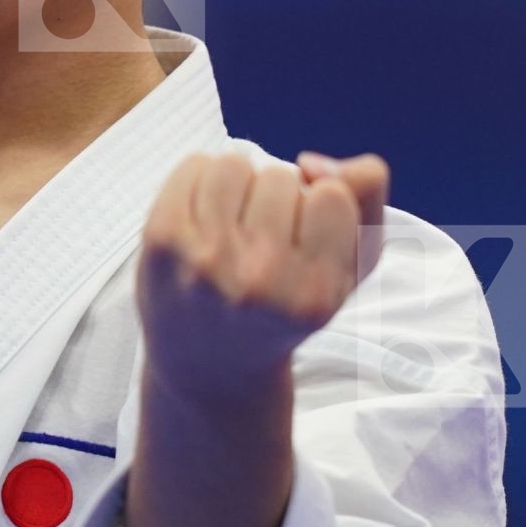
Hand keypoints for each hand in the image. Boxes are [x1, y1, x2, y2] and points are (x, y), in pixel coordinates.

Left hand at [135, 149, 388, 398]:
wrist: (208, 364)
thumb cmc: (287, 304)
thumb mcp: (349, 268)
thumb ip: (364, 199)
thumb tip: (310, 162)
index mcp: (314, 293)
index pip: (332, 195)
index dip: (321, 205)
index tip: (306, 235)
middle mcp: (258, 280)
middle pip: (282, 176)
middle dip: (277, 196)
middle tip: (264, 235)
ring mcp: (204, 260)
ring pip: (235, 163)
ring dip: (239, 182)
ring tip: (234, 220)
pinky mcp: (161, 240)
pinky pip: (193, 164)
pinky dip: (202, 177)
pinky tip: (204, 215)